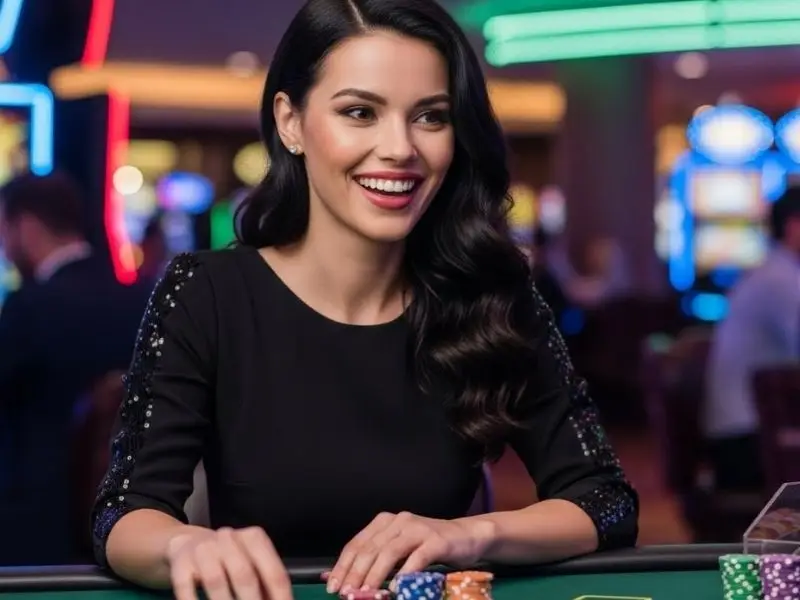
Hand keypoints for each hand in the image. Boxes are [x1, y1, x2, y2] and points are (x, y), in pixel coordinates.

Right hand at [167, 526, 292, 599]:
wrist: (188, 543)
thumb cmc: (229, 559)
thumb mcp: (250, 563)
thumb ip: (265, 585)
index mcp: (254, 539)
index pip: (274, 572)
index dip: (280, 598)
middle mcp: (229, 538)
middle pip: (245, 576)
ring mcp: (203, 549)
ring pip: (216, 581)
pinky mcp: (181, 562)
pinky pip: (186, 588)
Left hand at [327, 512, 494, 592]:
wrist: (466, 536)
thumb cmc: (429, 547)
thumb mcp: (399, 551)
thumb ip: (377, 561)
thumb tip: (345, 579)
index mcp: (385, 522)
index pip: (357, 544)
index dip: (343, 566)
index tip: (332, 586)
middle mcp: (399, 521)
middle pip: (370, 548)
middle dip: (355, 574)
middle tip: (346, 594)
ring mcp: (418, 529)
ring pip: (389, 552)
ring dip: (374, 575)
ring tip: (366, 594)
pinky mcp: (436, 541)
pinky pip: (416, 559)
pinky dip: (404, 575)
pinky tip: (396, 590)